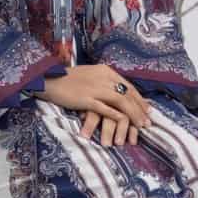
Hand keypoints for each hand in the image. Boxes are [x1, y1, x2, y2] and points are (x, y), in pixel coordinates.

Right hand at [38, 64, 152, 146]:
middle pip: (128, 94)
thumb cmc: (68, 80)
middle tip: (148, 122)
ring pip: (121, 101)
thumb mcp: (90, 75)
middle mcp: (103, 78)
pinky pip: (105, 108)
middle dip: (140, 109)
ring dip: (133, 114)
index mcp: (106, 71)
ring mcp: (95, 88)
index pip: (129, 86)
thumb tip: (118, 92)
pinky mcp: (86, 99)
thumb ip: (104, 82)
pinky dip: (116, 116)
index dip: (140, 99)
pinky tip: (124, 123)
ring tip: (141, 127)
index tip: (148, 110)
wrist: (48, 79)